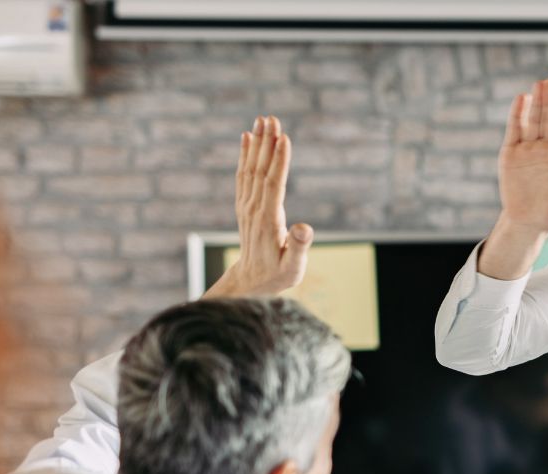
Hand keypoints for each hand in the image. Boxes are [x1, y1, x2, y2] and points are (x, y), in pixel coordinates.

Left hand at [203, 115, 313, 299]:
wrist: (251, 281)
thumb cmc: (278, 275)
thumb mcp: (294, 267)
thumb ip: (300, 247)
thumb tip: (305, 228)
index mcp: (268, 220)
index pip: (273, 184)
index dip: (279, 161)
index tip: (284, 138)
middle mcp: (253, 208)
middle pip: (260, 170)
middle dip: (267, 143)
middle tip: (272, 118)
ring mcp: (246, 205)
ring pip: (250, 168)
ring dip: (256, 143)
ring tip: (262, 120)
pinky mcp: (244, 204)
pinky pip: (243, 175)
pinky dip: (245, 154)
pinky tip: (247, 138)